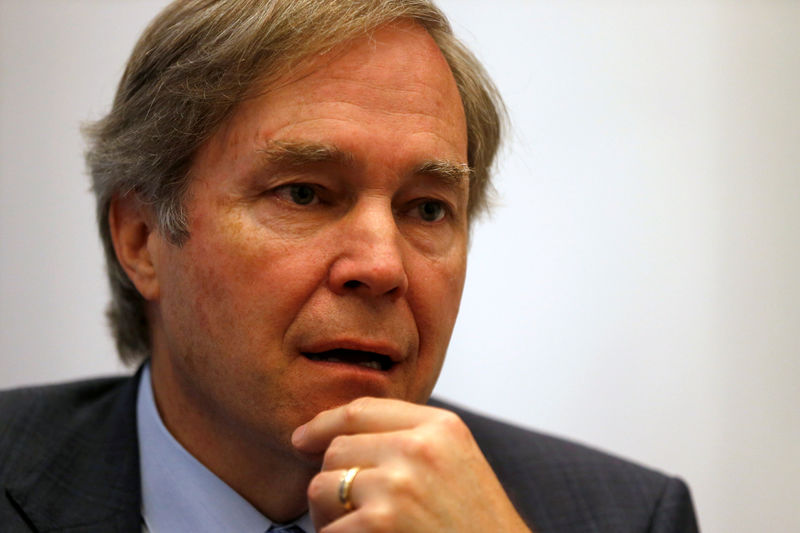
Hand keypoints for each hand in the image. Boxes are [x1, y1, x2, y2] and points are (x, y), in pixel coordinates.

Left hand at [291, 397, 531, 532]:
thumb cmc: (476, 525)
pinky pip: (327, 529)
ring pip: (321, 487)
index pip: (362, 410)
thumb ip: (413, 439)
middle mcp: (419, 448)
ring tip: (358, 531)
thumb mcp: (457, 462)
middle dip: (330, 481)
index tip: (303, 437)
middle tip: (345, 511)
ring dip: (327, 516)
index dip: (324, 423)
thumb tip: (343, 434)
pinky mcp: (378, 522)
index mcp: (441, 427)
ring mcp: (397, 485)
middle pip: (336, 449)